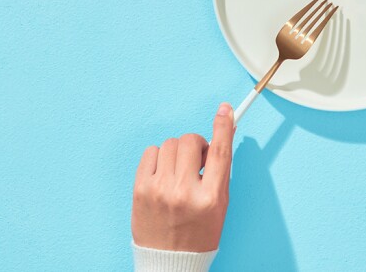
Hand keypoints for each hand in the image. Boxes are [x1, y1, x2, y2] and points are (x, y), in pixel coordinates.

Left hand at [131, 103, 234, 251]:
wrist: (168, 262)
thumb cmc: (197, 234)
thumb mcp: (219, 205)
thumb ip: (221, 170)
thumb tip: (222, 135)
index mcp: (210, 198)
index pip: (220, 152)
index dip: (223, 126)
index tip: (225, 109)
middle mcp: (184, 192)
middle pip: (191, 142)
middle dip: (196, 145)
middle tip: (197, 160)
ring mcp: (160, 190)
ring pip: (170, 144)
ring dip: (177, 152)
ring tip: (179, 171)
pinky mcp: (140, 189)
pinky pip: (150, 153)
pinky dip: (159, 158)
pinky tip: (163, 174)